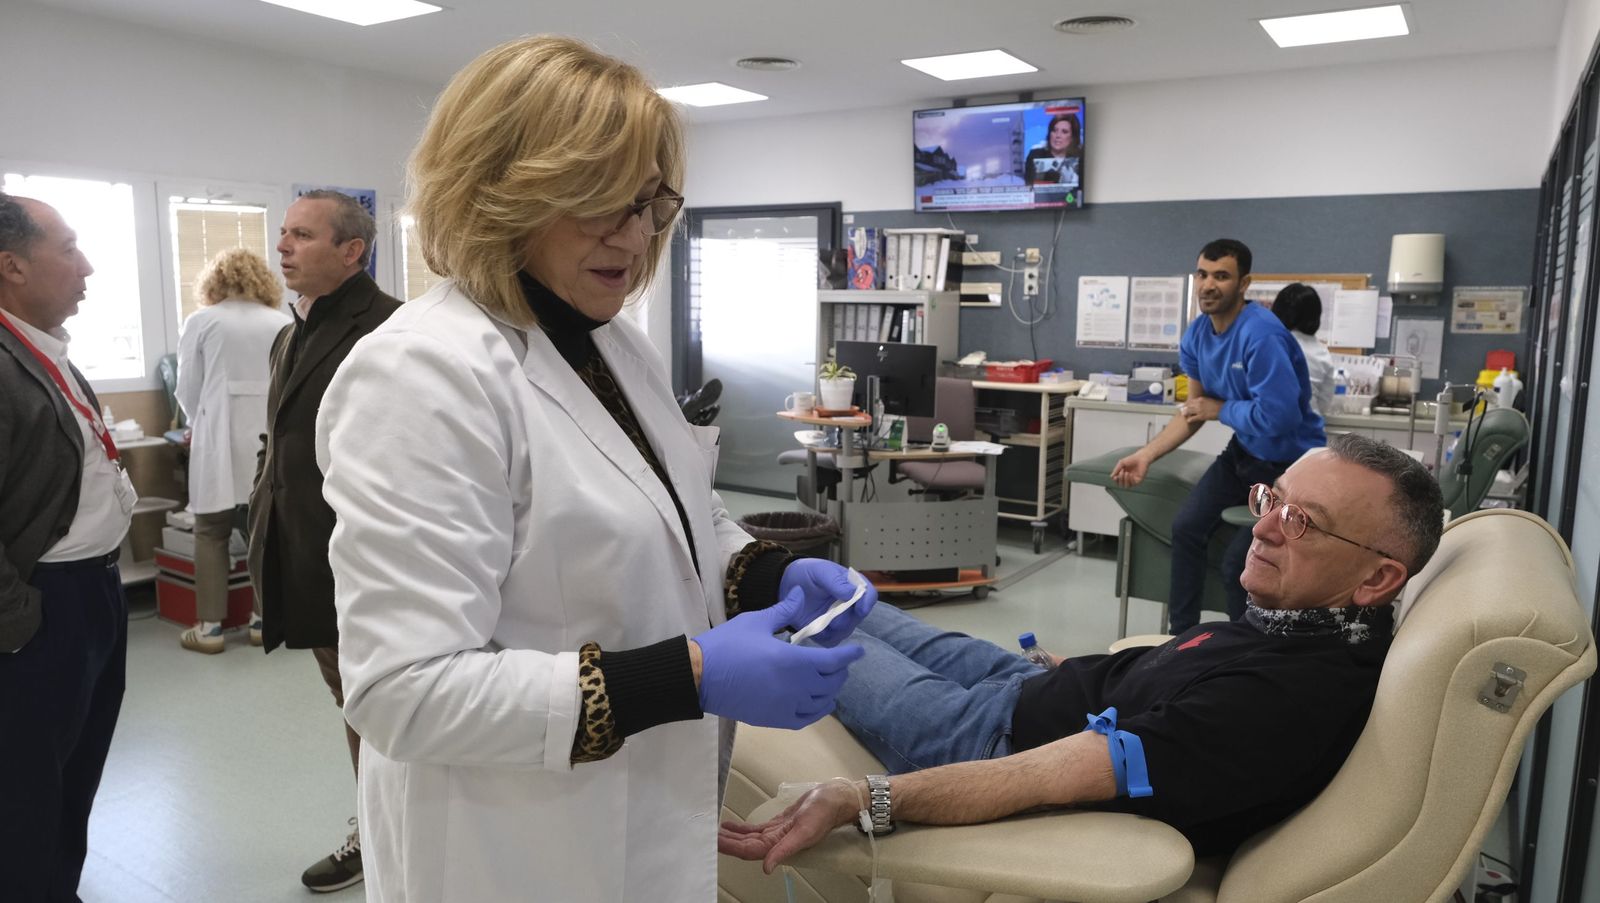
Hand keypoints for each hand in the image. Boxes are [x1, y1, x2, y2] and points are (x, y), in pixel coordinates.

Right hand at [693, 589, 864, 728]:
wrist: (699, 677)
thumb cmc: (727, 645)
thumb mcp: (756, 621)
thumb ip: (784, 610)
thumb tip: (800, 593)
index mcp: (792, 660)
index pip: (834, 661)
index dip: (849, 655)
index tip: (858, 650)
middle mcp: (795, 687)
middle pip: (832, 682)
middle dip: (840, 670)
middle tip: (840, 661)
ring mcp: (785, 706)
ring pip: (822, 702)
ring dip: (830, 690)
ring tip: (829, 680)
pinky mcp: (774, 719)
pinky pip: (805, 719)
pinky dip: (817, 711)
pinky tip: (818, 702)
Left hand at [719, 781, 860, 873]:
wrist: (833, 800)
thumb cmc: (822, 814)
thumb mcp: (804, 832)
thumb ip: (784, 850)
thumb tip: (766, 868)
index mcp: (781, 845)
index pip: (750, 851)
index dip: (732, 848)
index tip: (716, 843)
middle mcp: (776, 842)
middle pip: (746, 846)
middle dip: (727, 843)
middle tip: (708, 836)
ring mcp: (776, 833)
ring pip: (749, 838)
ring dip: (732, 837)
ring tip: (715, 832)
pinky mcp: (778, 824)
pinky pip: (756, 829)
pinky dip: (742, 829)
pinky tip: (730, 825)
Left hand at [778, 559, 877, 645]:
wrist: (786, 585)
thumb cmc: (806, 574)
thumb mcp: (820, 571)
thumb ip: (836, 581)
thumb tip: (853, 594)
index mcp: (851, 586)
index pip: (869, 595)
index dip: (867, 603)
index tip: (860, 609)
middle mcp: (849, 604)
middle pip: (859, 617)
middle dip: (847, 619)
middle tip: (832, 617)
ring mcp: (839, 619)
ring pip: (846, 631)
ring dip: (835, 629)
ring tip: (820, 622)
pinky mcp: (826, 632)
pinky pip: (831, 641)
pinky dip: (824, 638)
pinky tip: (814, 628)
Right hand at [1110, 453, 1147, 487]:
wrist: (1141, 458)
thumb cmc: (1131, 459)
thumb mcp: (1121, 463)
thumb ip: (1116, 470)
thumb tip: (1111, 477)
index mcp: (1123, 474)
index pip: (1117, 481)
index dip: (1116, 480)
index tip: (1115, 477)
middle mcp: (1128, 478)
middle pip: (1121, 485)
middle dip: (1120, 479)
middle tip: (1122, 472)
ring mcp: (1133, 480)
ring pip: (1126, 486)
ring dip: (1125, 480)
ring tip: (1126, 473)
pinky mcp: (1138, 480)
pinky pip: (1133, 484)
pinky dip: (1130, 480)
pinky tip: (1130, 474)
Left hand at [1180, 396, 1221, 423]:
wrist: (1224, 409)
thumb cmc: (1220, 405)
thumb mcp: (1211, 400)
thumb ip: (1204, 401)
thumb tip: (1202, 403)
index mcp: (1201, 399)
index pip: (1190, 401)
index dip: (1187, 404)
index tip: (1184, 405)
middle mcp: (1198, 404)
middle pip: (1188, 406)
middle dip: (1184, 408)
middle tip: (1182, 410)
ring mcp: (1199, 410)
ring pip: (1188, 411)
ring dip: (1185, 413)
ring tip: (1184, 415)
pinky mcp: (1201, 416)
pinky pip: (1192, 418)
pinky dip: (1189, 420)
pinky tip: (1188, 421)